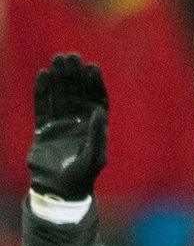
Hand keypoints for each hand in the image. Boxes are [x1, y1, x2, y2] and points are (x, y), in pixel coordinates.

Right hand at [28, 54, 108, 200]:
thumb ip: (97, 133)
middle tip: (71, 55)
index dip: (94, 83)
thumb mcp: (95, 156)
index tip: (92, 66)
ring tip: (58, 59)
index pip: (96, 99)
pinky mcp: (43, 129)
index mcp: (95, 127)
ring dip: (59, 78)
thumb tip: (98, 111)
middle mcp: (79, 123)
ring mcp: (60, 124)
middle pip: (77, 93)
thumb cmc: (82, 176)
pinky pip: (42, 106)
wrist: (59, 190)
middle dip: (74, 75)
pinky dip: (42, 91)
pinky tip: (43, 75)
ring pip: (59, 95)